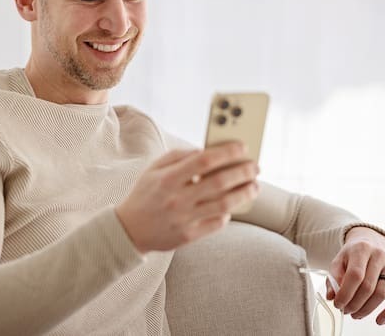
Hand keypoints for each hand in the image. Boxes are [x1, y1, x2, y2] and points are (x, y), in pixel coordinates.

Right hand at [115, 142, 259, 253]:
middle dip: (242, 172)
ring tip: (254, 186)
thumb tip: (204, 151)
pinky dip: (228, 213)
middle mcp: (177, 199)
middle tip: (255, 167)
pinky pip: (217, 223)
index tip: (242, 148)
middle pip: (219, 182)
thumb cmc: (145, 195)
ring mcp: (184, 219)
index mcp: (168, 179)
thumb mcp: (153, 169)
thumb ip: (178, 156)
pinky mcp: (189, 236)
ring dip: (244, 193)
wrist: (129, 230)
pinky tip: (233, 205)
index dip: (227, 152)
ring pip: (224, 205)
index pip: (204, 161)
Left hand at [327, 227, 384, 324]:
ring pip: (382, 293)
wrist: (372, 240)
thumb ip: (333, 277)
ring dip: (367, 309)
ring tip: (356, 315)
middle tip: (346, 311)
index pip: (354, 275)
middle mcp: (379, 254)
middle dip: (355, 303)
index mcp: (361, 249)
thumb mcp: (339, 259)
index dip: (346, 293)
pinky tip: (379, 320)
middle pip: (368, 286)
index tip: (338, 304)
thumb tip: (331, 297)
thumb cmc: (353, 253)